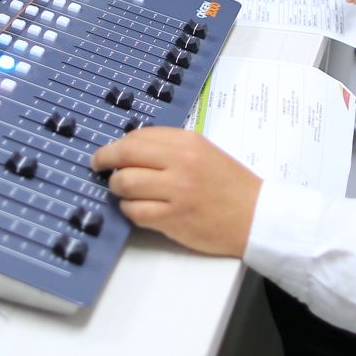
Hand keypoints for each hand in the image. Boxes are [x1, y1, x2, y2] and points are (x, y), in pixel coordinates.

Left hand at [89, 127, 261, 256]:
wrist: (256, 216)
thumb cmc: (230, 185)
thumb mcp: (204, 152)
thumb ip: (170, 147)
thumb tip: (130, 148)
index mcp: (188, 142)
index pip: (138, 136)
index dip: (116, 145)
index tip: (108, 152)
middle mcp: (180, 162)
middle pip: (125, 155)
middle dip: (104, 160)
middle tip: (98, 166)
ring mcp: (175, 191)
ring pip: (124, 184)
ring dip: (117, 188)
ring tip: (123, 190)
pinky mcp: (173, 218)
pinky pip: (134, 211)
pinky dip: (129, 210)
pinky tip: (138, 208)